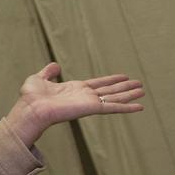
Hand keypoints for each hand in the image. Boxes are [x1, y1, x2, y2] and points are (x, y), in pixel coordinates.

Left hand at [7, 62, 145, 146]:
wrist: (31, 108)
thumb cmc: (31, 96)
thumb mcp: (39, 79)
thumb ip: (48, 72)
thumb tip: (55, 65)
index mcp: (74, 89)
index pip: (97, 83)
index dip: (111, 80)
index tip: (123, 76)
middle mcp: (84, 96)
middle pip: (109, 90)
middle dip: (124, 87)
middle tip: (139, 84)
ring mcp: (89, 102)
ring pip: (114, 97)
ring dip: (129, 95)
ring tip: (143, 90)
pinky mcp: (91, 108)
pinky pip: (113, 107)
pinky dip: (127, 107)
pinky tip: (140, 106)